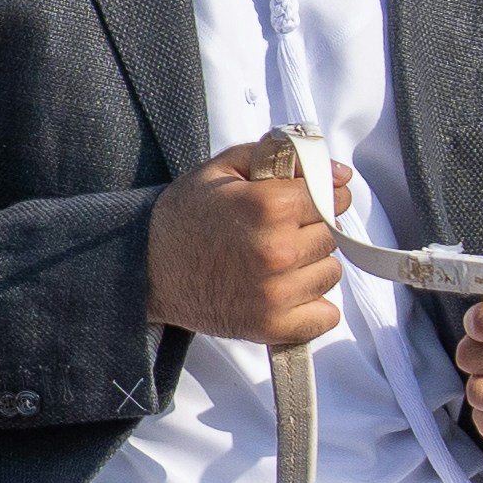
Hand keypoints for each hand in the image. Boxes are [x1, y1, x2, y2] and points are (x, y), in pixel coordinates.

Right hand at [144, 149, 340, 352]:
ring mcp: (276, 292)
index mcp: (269, 206)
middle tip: (273, 234)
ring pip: (329, 273)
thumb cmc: (184, 219)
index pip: (332, 197)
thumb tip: (338, 172)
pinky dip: (311, 307)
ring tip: (272, 264)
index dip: (316, 197)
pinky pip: (326, 316)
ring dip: (308, 267)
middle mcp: (277, 250)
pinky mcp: (271, 325)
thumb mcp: (223, 169)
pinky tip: (282, 293)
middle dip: (308, 230)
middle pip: (331, 235)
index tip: (295, 204)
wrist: (143, 269)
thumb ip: (283, 158)